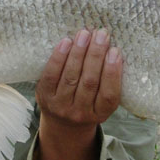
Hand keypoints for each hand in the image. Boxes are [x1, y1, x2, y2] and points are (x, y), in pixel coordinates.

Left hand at [33, 28, 121, 159]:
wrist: (62, 126)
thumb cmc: (88, 105)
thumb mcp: (102, 103)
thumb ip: (108, 83)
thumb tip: (112, 48)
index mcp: (100, 114)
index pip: (108, 94)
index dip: (112, 72)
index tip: (115, 50)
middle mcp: (80, 113)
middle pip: (89, 82)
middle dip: (95, 55)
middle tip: (101, 34)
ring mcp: (61, 106)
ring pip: (71, 76)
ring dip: (78, 52)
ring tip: (85, 34)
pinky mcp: (44, 97)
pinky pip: (51, 75)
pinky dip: (59, 57)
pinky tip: (66, 42)